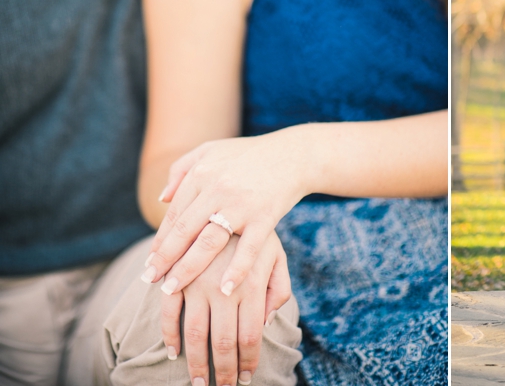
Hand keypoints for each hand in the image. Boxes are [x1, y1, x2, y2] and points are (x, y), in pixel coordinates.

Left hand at [145, 134, 301, 296]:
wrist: (294, 154)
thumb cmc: (250, 154)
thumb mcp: (212, 150)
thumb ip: (183, 168)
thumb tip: (162, 198)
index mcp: (202, 174)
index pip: (175, 214)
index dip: (160, 241)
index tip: (151, 262)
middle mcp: (218, 188)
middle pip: (184, 231)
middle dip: (164, 259)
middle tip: (150, 280)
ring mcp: (242, 204)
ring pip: (208, 242)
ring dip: (187, 269)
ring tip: (171, 289)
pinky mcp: (265, 216)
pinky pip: (248, 248)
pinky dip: (236, 270)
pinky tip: (224, 289)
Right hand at [160, 231, 293, 385]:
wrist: (235, 193)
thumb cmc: (259, 232)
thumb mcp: (278, 257)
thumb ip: (278, 289)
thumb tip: (265, 321)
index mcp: (252, 283)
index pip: (250, 334)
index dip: (248, 361)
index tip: (246, 379)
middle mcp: (224, 285)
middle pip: (223, 340)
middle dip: (223, 371)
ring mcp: (198, 281)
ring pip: (195, 332)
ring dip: (195, 362)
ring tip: (197, 382)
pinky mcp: (178, 274)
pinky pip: (169, 311)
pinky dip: (169, 334)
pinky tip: (173, 351)